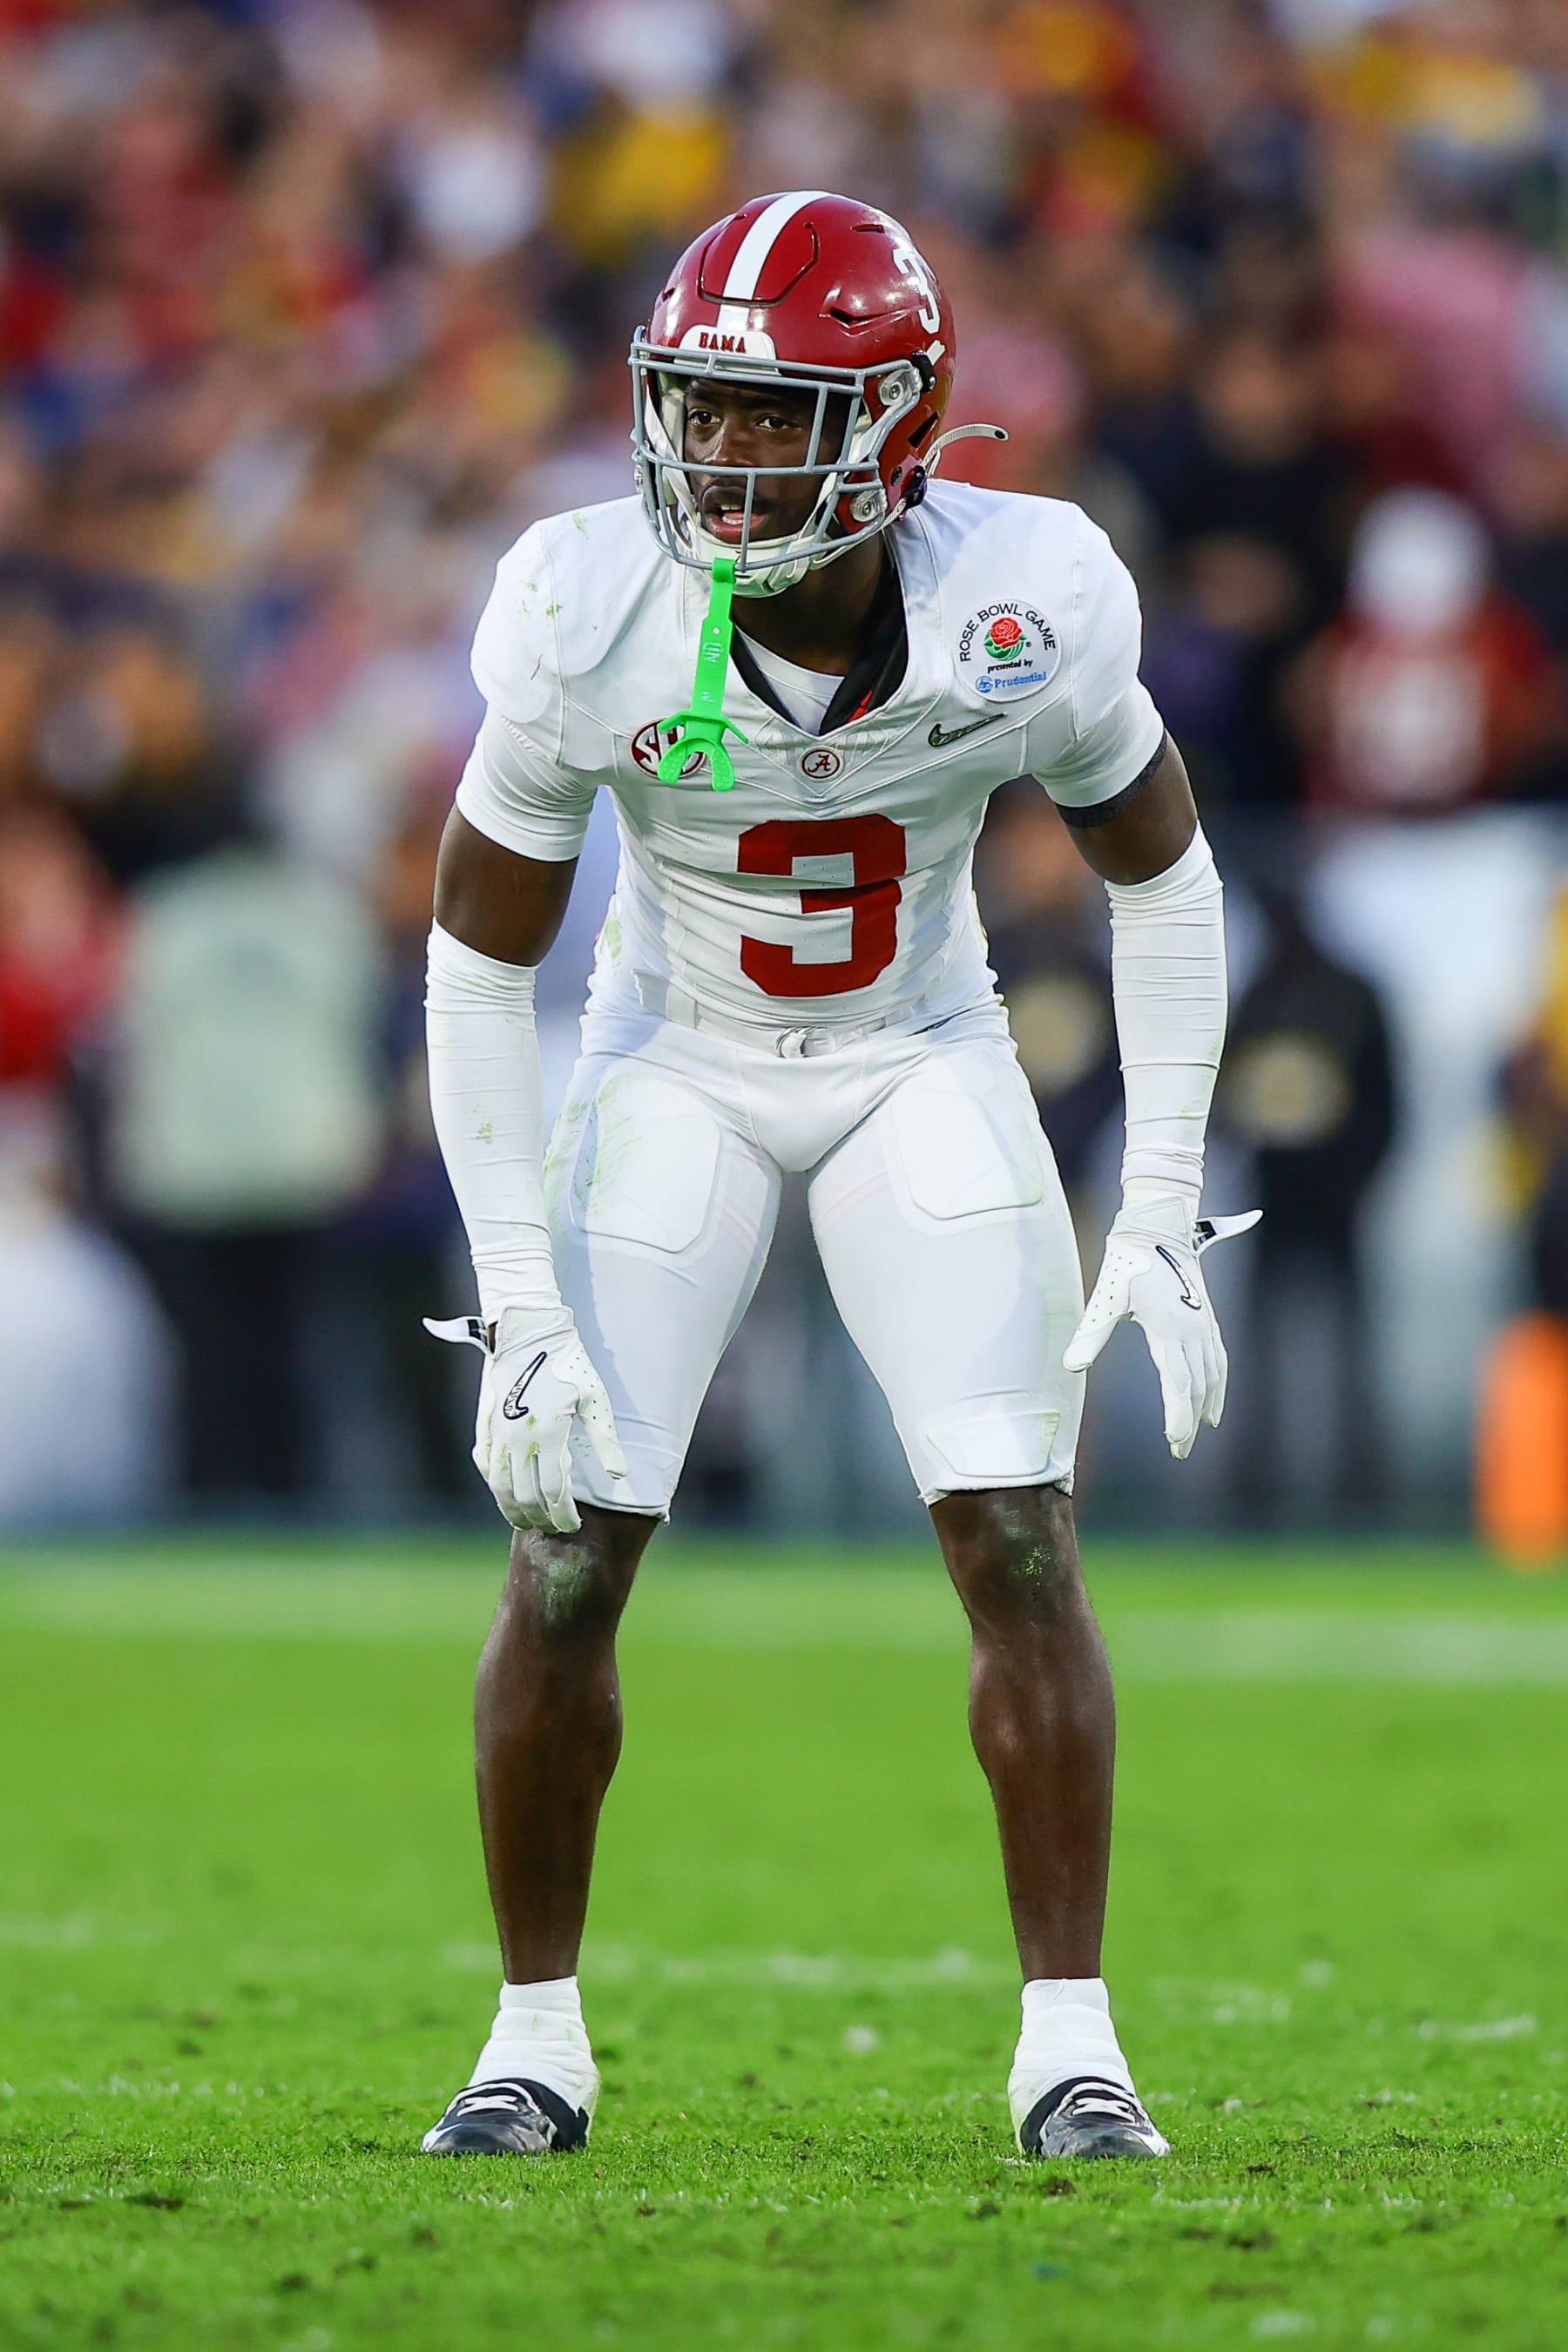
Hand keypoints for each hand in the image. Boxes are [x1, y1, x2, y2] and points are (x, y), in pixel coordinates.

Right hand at [424, 1308, 624, 1531]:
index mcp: (548, 1435)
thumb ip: (605, 1440)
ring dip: (514, 1510)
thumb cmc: (567, 1363)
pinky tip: (506, 1493)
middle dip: (541, 1519)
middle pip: (525, 1498)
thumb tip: (619, 1475)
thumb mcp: (594, 1398)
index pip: (553, 1492)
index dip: (563, 1514)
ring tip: (529, 1521)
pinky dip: (496, 1487)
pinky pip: (487, 1468)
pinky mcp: (484, 1427)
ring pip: (500, 1488)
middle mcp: (518, 1441)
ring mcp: (497, 1435)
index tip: (573, 1524)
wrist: (527, 1332)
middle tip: (555, 1528)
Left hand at [1064, 1200, 1260, 1459]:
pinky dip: (1218, 1384)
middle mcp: (1194, 1329)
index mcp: (1169, 1329)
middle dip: (1190, 1421)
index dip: (1178, 1416)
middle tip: (1180, 1451)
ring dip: (1207, 1406)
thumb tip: (1071, 1366)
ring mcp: (1205, 1324)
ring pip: (1213, 1375)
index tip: (1174, 1442)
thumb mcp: (1106, 1298)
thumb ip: (1091, 1334)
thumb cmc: (1129, 1263)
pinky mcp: (1208, 1318)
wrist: (1159, 1227)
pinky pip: (1219, 1359)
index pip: (1178, 1384)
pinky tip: (1213, 1399)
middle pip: (1198, 1387)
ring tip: (1199, 1431)